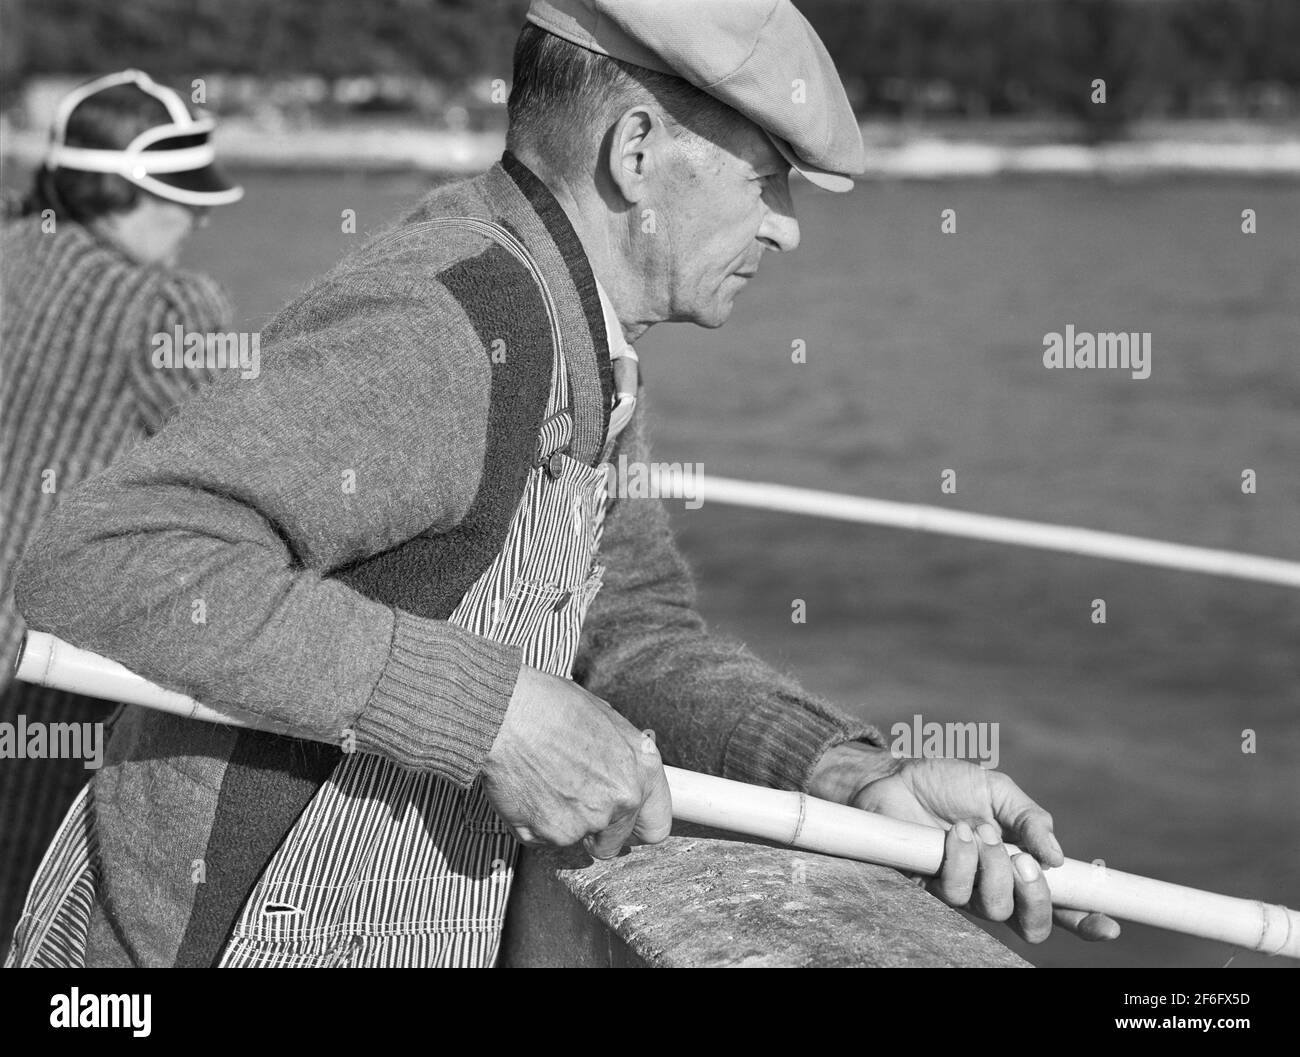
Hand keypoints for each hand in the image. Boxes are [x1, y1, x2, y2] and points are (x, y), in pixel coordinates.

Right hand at [483, 664, 671, 857]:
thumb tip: (623, 769)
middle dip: (596, 828)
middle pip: (613, 842)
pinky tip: (528, 788)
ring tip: (544, 780)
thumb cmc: (552, 706)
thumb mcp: (607, 719)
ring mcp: (586, 822)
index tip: (624, 821)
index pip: (656, 826)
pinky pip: (544, 839)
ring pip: (575, 838)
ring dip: (561, 820)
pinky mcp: (550, 835)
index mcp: (641, 772)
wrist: (507, 713)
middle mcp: (621, 802)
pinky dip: (535, 822)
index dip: (636, 824)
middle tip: (572, 799)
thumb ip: (624, 756)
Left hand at [812, 744, 1119, 943]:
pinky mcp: (930, 888)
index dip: (1085, 919)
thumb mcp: (997, 790)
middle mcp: (994, 886)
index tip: (1108, 924)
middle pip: (1031, 923)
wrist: (893, 776)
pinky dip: (963, 859)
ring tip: (976, 830)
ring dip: (993, 867)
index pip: (1058, 904)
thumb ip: (1031, 819)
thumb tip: (1059, 856)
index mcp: (1018, 865)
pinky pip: (958, 892)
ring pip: (996, 908)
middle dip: (1035, 895)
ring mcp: (963, 891)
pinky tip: (955, 834)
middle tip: (1022, 861)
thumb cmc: (945, 783)